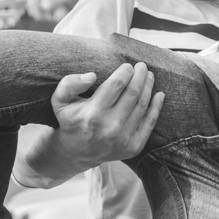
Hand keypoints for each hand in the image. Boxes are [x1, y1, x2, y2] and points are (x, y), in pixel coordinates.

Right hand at [49, 62, 164, 168]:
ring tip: (149, 76)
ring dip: (149, 87)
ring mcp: (124, 138)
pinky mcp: (134, 146)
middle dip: (140, 76)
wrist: (76, 152)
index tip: (127, 66)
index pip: (117, 84)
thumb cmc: (71, 121)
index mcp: (93, 113)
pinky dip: (156, 106)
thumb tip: (92, 75)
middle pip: (134, 92)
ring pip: (143, 105)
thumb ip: (70, 84)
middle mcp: (110, 126)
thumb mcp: (59, 101)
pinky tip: (159, 94)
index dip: (126, 71)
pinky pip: (150, 122)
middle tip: (142, 66)